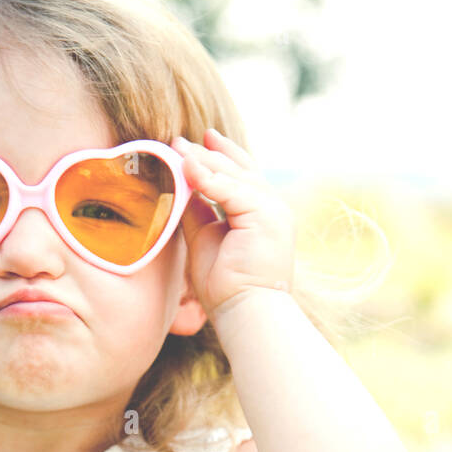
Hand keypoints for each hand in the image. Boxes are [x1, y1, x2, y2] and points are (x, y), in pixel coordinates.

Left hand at [173, 129, 295, 322]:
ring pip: (235, 176)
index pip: (245, 175)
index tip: (201, 139)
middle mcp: (274, 208)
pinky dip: (208, 178)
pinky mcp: (267, 216)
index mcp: (264, 215)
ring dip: (204, 162)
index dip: (223, 155)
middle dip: (208, 153)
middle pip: (239, 170)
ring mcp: (274, 210)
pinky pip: (232, 190)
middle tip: (179, 140)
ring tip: (177, 148)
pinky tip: (187, 166)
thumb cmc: (227, 288)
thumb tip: (180, 185)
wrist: (247, 312)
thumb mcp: (206, 238)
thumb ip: (197, 210)